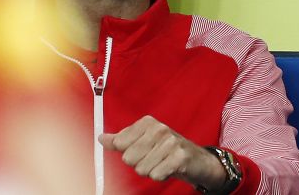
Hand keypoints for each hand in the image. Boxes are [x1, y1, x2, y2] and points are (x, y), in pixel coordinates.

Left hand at [98, 115, 227, 189]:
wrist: (196, 159)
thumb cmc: (167, 150)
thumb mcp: (143, 141)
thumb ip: (120, 140)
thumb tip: (101, 138)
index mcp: (148, 122)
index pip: (119, 144)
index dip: (128, 152)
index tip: (142, 150)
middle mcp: (159, 129)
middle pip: (128, 158)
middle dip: (139, 163)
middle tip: (153, 158)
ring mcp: (170, 142)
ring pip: (141, 169)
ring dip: (150, 170)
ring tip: (162, 163)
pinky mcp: (179, 157)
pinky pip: (155, 175)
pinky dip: (160, 176)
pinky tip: (169, 168)